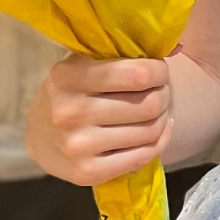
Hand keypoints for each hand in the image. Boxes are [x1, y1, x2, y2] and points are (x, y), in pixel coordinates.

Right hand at [25, 54, 173, 185]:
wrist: (41, 136)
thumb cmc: (75, 92)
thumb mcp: (87, 63)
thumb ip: (124, 53)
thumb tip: (177, 46)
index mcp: (69, 77)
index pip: (139, 74)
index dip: (159, 72)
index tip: (157, 72)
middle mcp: (69, 112)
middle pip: (150, 104)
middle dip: (163, 95)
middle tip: (158, 93)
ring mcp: (77, 145)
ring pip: (150, 131)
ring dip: (162, 119)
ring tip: (154, 113)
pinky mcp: (86, 173)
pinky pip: (143, 156)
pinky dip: (158, 143)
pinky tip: (153, 133)